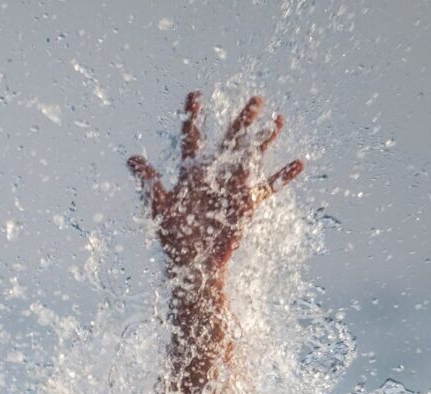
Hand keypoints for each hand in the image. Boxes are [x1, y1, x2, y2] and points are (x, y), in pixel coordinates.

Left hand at [128, 92, 303, 270]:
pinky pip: (268, 187)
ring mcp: (232, 188)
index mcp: (191, 173)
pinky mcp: (246, 204)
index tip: (195, 94)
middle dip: (242, 121)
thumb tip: (131, 159)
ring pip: (252, 157)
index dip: (193, 117)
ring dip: (265, 139)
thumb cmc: (174, 235)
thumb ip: (150, 181)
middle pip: (229, 141)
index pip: (192, 138)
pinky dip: (283, 177)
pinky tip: (299, 163)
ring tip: (279, 119)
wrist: (193, 261)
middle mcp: (214, 176)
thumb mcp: (161, 206)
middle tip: (257, 99)